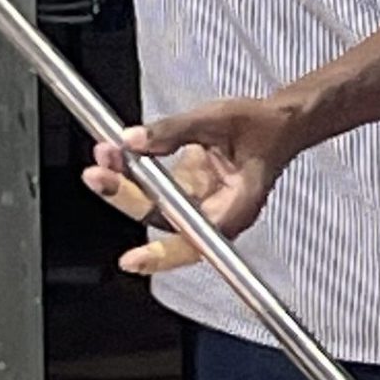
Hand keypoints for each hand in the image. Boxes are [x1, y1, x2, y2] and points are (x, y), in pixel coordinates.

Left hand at [81, 98, 309, 276]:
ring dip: (124, 185)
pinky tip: (115, 155)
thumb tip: (132, 141)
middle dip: (128, 199)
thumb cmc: (264, 125)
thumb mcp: (219, 119)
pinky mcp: (189, 190)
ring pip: (155, 207)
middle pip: (166, 221)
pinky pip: (154, 190)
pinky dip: (132, 172)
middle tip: (100, 176)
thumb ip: (173, 130)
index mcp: (238, 205)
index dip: (164, 253)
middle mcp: (219, 212)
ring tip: (104, 159)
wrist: (279, 122)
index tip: (134, 260)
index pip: (198, 237)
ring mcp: (202, 202)